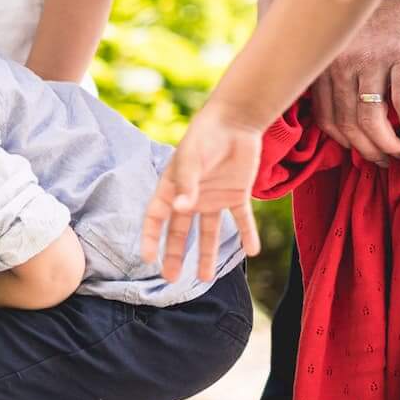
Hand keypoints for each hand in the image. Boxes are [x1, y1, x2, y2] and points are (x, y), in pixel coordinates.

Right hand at [142, 103, 264, 282]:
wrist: (236, 121)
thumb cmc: (205, 136)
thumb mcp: (192, 158)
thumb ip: (187, 184)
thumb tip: (181, 210)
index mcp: (172, 187)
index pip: (156, 217)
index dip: (151, 237)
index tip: (148, 259)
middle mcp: (190, 197)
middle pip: (179, 231)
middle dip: (175, 254)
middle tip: (170, 278)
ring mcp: (214, 198)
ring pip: (208, 232)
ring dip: (207, 254)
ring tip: (205, 278)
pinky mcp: (237, 195)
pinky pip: (241, 220)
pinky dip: (247, 234)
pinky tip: (252, 251)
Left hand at [308, 0, 399, 164]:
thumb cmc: (376, 14)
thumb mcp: (345, 40)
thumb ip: (337, 71)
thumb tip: (342, 113)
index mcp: (326, 64)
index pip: (326, 117)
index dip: (342, 141)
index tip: (356, 151)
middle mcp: (344, 64)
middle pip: (348, 122)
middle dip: (366, 149)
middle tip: (382, 161)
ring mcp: (373, 59)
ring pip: (371, 117)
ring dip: (386, 142)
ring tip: (399, 152)